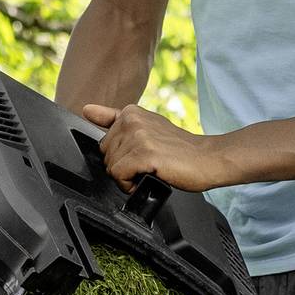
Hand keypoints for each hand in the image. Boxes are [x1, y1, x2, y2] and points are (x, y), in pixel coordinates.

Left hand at [81, 103, 230, 192]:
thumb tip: (86, 109)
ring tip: (151, 170)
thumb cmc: (180, 149)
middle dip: (123, 167)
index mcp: (131, 112)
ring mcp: (138, 136)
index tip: (140, 155)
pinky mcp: (144, 154)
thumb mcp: (147, 126)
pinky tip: (150, 178)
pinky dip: (131, 185)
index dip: (121, 155)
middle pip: (106, 156)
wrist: (208, 159)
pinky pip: (120, 176)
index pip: (105, 142)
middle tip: (148, 165)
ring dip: (128, 178)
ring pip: (111, 168)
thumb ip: (114, 118)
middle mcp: (132, 120)